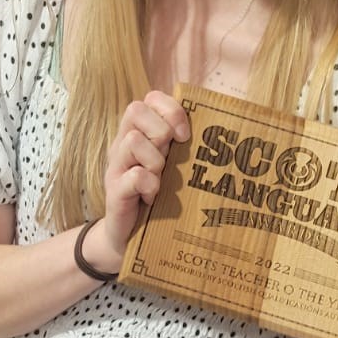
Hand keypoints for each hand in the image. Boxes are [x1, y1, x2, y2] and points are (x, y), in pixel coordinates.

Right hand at [88, 92, 190, 272]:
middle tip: (170, 157)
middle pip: (136, 110)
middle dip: (161, 130)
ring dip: (155, 159)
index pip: (150, 99)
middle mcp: (123, 145)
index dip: (171, 109)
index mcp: (139, 133)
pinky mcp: (114, 191)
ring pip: (134, 140)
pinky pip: (135, 175)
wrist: (129, 238)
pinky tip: (153, 197)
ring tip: (160, 180)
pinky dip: (149, 185)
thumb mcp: (172, 167)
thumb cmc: (158, 199)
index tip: (186, 134)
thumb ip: (184, 148)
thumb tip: (222, 131)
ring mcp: (115, 167)